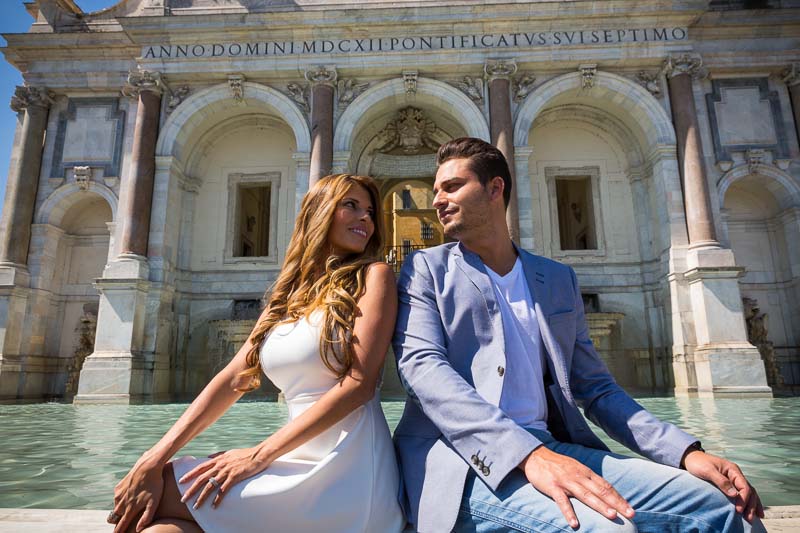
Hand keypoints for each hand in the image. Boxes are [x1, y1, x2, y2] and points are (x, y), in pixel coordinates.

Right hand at [111, 459, 164, 532]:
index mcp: (130, 508)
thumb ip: (147, 517)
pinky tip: (130, 494)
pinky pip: (117, 497)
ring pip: (116, 507)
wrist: (148, 467)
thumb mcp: (154, 502)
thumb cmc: (155, 485)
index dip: (119, 532)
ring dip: (121, 509)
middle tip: (126, 519)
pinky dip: (122, 498)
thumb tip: (138, 530)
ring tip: (131, 505)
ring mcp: (119, 494)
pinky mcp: (119, 487)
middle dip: (119, 520)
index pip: (121, 525)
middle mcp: (121, 502)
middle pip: (116, 517)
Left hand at [179, 447, 272, 509]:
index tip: (180, 481)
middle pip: (202, 479)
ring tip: (195, 507)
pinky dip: (217, 499)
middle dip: (191, 490)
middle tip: (183, 499)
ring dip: (202, 498)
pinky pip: (223, 490)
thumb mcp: (229, 452)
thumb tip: (208, 457)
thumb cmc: (245, 453)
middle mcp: (220, 465)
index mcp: (218, 459)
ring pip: (210, 486)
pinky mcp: (234, 477)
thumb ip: (218, 455)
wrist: (258, 454)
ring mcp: (227, 471)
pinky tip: (213, 507)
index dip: (189, 474)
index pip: (200, 468)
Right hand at [519, 446, 634, 528]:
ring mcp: (565, 481)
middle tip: (630, 514)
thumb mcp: (576, 468)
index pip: (606, 486)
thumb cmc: (558, 465)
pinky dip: (569, 513)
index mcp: (585, 472)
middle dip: (616, 503)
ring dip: (600, 506)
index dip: (619, 498)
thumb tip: (604, 491)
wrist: (535, 456)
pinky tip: (574, 524)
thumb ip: (589, 479)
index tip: (630, 510)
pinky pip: (562, 501)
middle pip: (600, 491)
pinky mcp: (552, 487)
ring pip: (585, 495)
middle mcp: (578, 476)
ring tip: (612, 516)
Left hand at [683, 450, 763, 522]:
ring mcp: (734, 479)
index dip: (743, 499)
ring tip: (754, 518)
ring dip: (752, 505)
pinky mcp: (730, 484)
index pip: (744, 486)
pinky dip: (748, 502)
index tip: (738, 510)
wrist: (691, 458)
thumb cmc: (698, 463)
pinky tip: (751, 511)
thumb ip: (721, 481)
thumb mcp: (707, 471)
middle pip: (750, 491)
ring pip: (749, 493)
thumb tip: (734, 494)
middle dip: (751, 505)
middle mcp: (736, 475)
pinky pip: (743, 494)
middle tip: (749, 519)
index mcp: (733, 470)